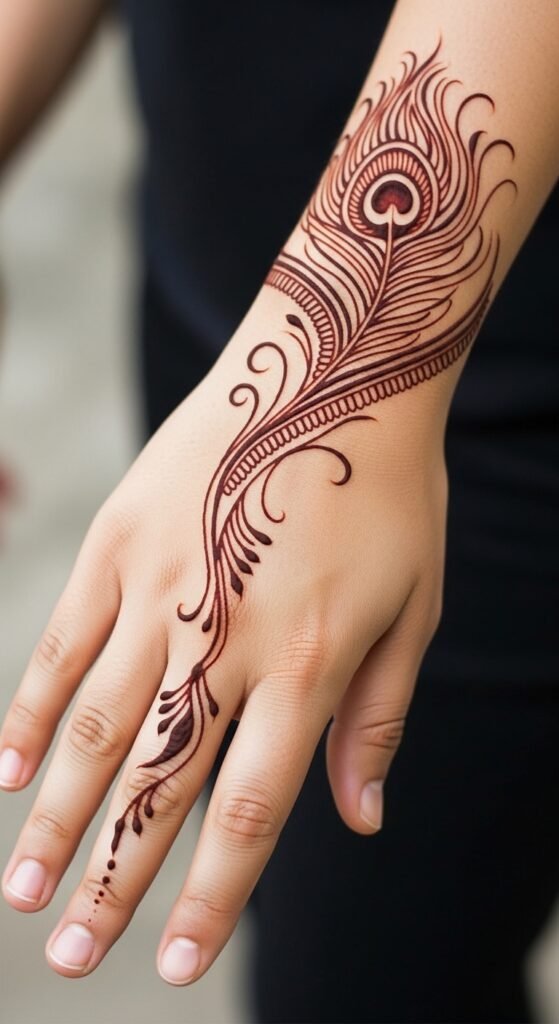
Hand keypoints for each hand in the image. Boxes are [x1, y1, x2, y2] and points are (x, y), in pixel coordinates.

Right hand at [0, 311, 445, 981]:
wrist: (337, 365)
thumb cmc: (387, 492)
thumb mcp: (416, 605)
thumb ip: (378, 717)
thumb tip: (359, 822)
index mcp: (310, 661)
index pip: (247, 809)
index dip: (207, 898)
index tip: (170, 964)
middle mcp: (227, 636)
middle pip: (158, 783)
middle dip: (112, 878)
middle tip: (67, 956)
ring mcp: (163, 585)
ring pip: (96, 724)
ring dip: (55, 814)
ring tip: (23, 888)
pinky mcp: (121, 537)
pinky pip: (64, 638)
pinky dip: (30, 707)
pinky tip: (4, 769)